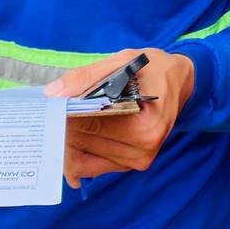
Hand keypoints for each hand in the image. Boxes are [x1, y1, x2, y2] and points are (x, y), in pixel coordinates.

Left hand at [45, 48, 194, 188]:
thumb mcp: (123, 61)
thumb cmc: (152, 69)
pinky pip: (91, 166)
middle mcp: (142, 151)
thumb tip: (52, 94)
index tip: (50, 104)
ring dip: (68, 138)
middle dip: (64, 124)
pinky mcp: (130, 165)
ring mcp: (137, 161)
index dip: (65, 113)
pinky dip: (77, 152)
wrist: (179, 81)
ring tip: (63, 117)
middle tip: (52, 108)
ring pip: (83, 157)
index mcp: (145, 127)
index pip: (90, 124)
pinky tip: (71, 136)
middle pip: (85, 141)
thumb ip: (87, 76)